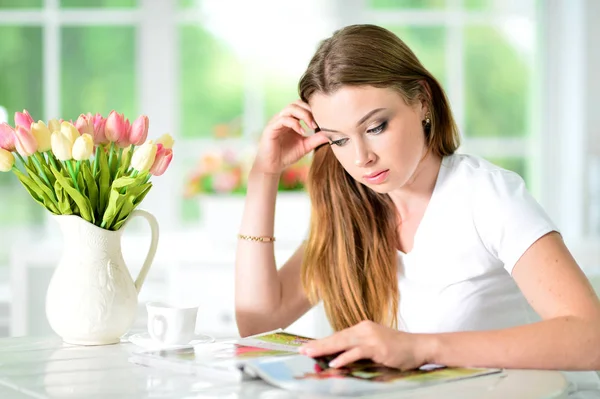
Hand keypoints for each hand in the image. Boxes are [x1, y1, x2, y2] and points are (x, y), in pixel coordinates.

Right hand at [252, 100, 328, 174]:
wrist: (272, 167)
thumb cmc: (287, 155)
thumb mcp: (306, 146)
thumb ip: (317, 139)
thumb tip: (332, 133)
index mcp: (291, 120)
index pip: (302, 106)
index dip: (313, 109)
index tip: (322, 120)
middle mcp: (283, 118)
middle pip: (297, 103)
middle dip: (309, 110)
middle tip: (317, 123)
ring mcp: (276, 122)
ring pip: (290, 108)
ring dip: (303, 114)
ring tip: (311, 126)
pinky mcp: (271, 128)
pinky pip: (283, 119)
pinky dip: (294, 123)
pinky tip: (302, 132)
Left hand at [299, 320, 430, 369]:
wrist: (419, 347)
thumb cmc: (398, 349)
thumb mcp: (374, 347)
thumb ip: (358, 351)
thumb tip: (340, 360)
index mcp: (362, 328)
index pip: (338, 336)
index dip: (322, 342)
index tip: (307, 347)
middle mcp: (364, 329)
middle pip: (336, 337)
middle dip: (318, 344)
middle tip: (302, 350)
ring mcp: (370, 336)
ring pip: (343, 342)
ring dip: (325, 349)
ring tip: (310, 354)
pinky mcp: (377, 346)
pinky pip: (357, 352)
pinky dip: (344, 358)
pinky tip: (334, 363)